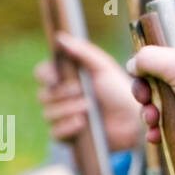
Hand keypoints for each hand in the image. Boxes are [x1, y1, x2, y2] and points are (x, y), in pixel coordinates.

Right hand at [36, 35, 142, 150]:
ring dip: (70, 109)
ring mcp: (62, 117)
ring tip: (89, 107)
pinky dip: (69, 126)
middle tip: (82, 92)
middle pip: (42, 94)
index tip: (55, 76)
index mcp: (67, 78)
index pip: (42, 73)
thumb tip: (60, 38)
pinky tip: (83, 123)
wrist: (132, 119)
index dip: (46, 75)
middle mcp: (60, 97)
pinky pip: (55, 132)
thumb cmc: (119, 90)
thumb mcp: (103, 67)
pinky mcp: (67, 136)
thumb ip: (83, 52)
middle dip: (63, 93)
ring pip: (48, 113)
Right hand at [127, 29, 174, 159]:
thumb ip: (150, 59)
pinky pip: (168, 120)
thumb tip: (133, 64)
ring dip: (149, 112)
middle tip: (144, 99)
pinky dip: (158, 127)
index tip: (141, 69)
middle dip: (144, 90)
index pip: (164, 41)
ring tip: (152, 121)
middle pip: (156, 74)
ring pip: (159, 99)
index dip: (149, 55)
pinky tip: (155, 135)